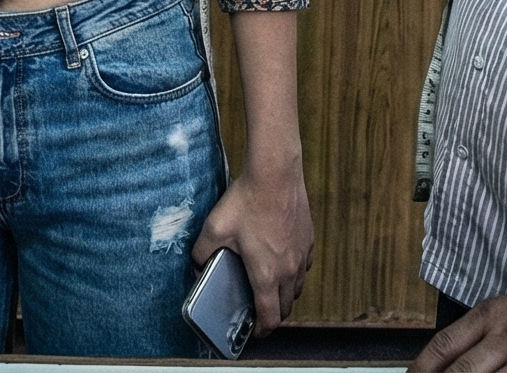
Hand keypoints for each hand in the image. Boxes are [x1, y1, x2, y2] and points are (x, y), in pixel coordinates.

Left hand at [191, 167, 313, 334]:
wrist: (275, 174)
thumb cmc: (246, 201)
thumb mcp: (214, 229)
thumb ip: (202, 253)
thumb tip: (198, 264)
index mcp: (266, 274)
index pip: (270, 317)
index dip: (262, 331)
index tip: (255, 332)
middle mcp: (288, 270)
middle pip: (286, 307)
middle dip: (272, 314)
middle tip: (259, 311)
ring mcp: (301, 255)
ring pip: (296, 288)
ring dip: (284, 295)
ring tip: (268, 288)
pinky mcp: (308, 240)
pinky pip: (303, 267)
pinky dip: (293, 273)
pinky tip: (280, 260)